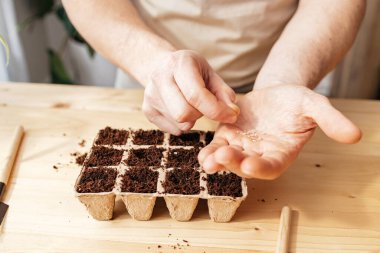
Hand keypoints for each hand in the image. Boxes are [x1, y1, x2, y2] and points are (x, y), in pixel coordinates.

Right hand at [142, 50, 239, 134]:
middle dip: (201, 114)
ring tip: (192, 105)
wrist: (160, 65)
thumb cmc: (190, 70)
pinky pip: (173, 129)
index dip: (217, 110)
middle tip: (205, 106)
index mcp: (179, 64)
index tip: (231, 115)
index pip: (196, 95)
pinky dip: (183, 124)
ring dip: (193, 119)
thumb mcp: (209, 73)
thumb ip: (223, 92)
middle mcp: (160, 78)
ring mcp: (150, 95)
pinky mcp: (147, 110)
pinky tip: (182, 109)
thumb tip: (232, 112)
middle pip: (184, 113)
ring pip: (179, 123)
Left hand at [198, 85, 361, 178]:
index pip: (271, 166)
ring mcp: (242, 148)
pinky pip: (217, 146)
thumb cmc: (296, 100)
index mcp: (281, 153)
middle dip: (234, 163)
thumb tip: (356, 135)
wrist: (276, 93)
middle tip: (223, 158)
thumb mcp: (314, 104)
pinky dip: (209, 151)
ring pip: (228, 159)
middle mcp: (260, 155)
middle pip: (246, 165)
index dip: (262, 167)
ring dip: (217, 161)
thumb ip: (331, 120)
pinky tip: (201, 152)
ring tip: (207, 160)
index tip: (252, 165)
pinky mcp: (228, 137)